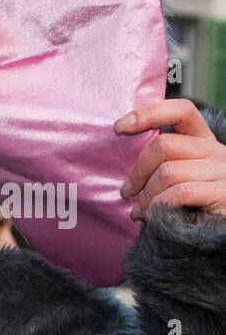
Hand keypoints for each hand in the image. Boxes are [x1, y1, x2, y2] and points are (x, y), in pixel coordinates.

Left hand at [116, 99, 225, 220]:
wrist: (224, 224)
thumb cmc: (196, 202)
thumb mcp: (181, 175)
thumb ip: (162, 162)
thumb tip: (122, 165)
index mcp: (203, 140)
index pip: (180, 111)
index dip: (149, 113)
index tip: (119, 126)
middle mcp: (214, 150)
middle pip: (164, 145)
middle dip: (137, 171)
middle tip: (127, 192)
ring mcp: (220, 171)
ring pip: (168, 172)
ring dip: (145, 195)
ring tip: (138, 210)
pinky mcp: (222, 193)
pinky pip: (179, 193)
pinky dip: (157, 205)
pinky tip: (150, 215)